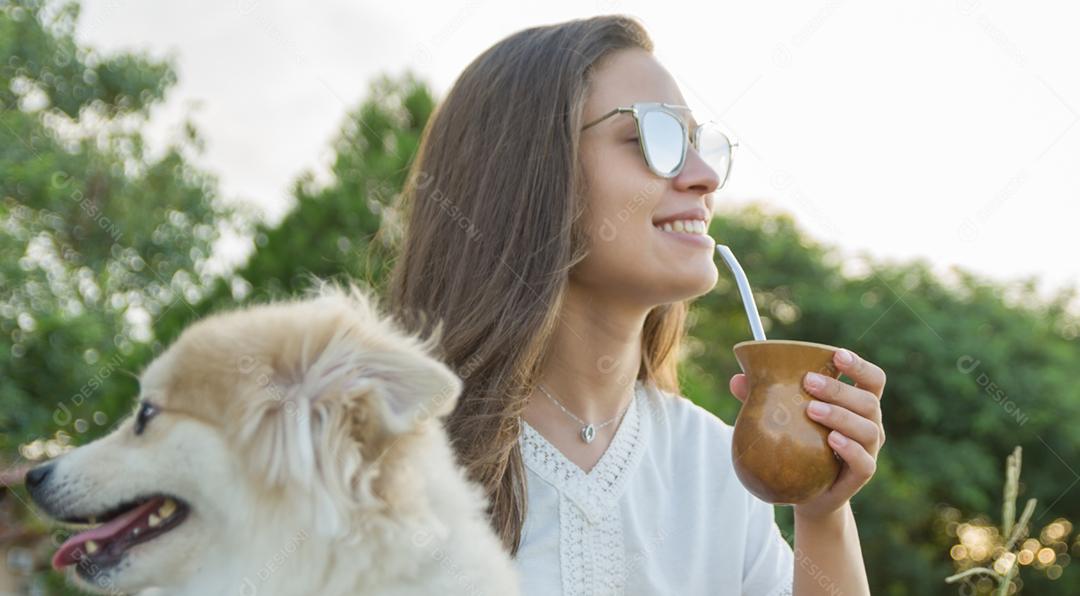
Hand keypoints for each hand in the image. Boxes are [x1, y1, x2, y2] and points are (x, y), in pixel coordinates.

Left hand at [728, 348, 886, 519]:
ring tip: (811, 410)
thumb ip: (765, 397)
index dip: (860, 365)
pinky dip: (849, 448)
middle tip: (808, 382)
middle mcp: (870, 424)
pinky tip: (830, 439)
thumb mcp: (784, 418)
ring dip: (841, 416)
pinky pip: (864, 462)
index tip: (837, 356)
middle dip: (838, 389)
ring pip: (868, 429)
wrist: (807, 492)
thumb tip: (736, 379)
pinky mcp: (861, 475)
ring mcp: (868, 450)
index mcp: (857, 404)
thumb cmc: (800, 444)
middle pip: (869, 401)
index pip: (872, 379)